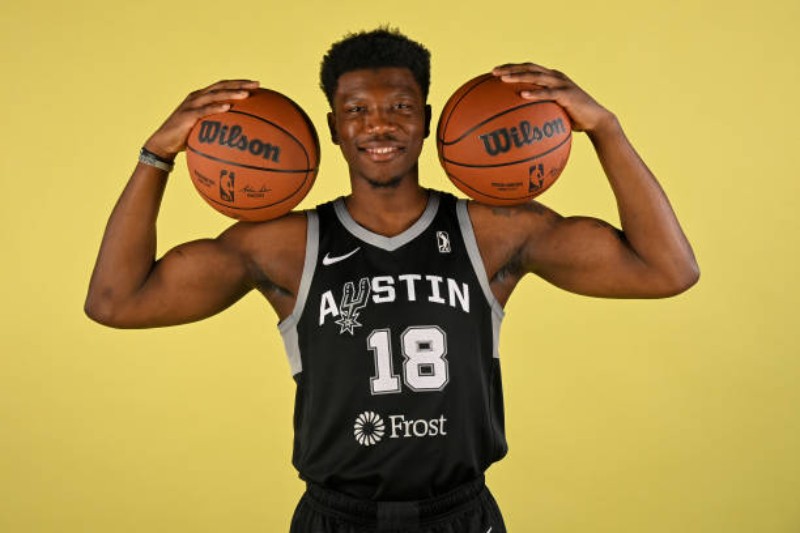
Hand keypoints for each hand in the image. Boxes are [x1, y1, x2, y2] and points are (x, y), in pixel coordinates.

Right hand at [144, 79, 259, 159]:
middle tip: (257, 84)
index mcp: (202, 97)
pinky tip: (228, 108)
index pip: (223, 85)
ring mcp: (192, 105)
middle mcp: (197, 97)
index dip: (239, 83)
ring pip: (214, 95)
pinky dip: (216, 108)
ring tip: (246, 94)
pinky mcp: (187, 115)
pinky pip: (204, 110)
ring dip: (231, 93)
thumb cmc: (187, 138)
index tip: (256, 84)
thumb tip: (241, 135)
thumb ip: (218, 125)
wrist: (164, 144)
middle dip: (240, 84)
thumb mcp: (204, 129)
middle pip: (221, 86)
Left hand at [492, 63, 613, 132]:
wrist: (595, 121)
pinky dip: (535, 93)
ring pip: (536, 76)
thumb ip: (538, 112)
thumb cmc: (572, 119)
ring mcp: (562, 84)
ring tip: (503, 79)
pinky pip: (548, 93)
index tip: (494, 72)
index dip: (511, 67)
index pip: (528, 68)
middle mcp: (555, 76)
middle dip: (510, 68)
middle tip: (493, 73)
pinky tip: (522, 95)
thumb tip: (518, 124)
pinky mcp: (567, 94)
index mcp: (551, 78)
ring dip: (519, 76)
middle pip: (529, 67)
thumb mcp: (553, 113)